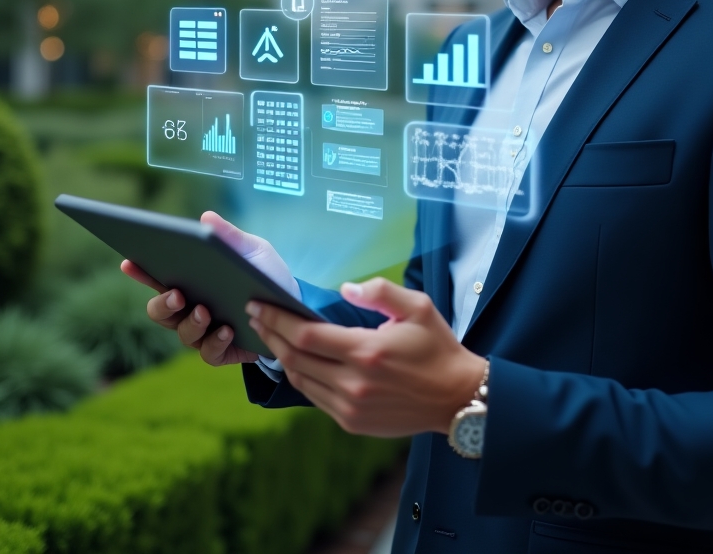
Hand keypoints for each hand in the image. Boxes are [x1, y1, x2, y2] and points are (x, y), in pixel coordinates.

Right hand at [121, 210, 293, 366]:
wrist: (294, 308)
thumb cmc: (266, 276)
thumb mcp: (253, 251)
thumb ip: (231, 237)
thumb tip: (206, 218)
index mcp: (193, 281)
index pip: (159, 277)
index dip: (141, 271)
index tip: (130, 261)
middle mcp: (190, 309)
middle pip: (159, 311)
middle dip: (163, 304)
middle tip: (177, 294)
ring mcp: (204, 333)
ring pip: (182, 333)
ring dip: (192, 323)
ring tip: (205, 311)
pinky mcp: (222, 351)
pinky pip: (209, 352)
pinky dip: (215, 341)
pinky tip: (227, 329)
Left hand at [246, 278, 486, 436]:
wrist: (456, 397)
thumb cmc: (437, 347)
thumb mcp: (418, 307)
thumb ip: (380, 292)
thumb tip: (344, 289)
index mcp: (367, 352)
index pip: (306, 335)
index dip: (277, 319)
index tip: (259, 304)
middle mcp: (353, 383)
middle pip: (294, 358)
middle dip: (270, 334)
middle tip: (256, 315)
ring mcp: (350, 407)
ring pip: (299, 380)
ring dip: (280, 356)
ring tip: (270, 335)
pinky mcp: (351, 423)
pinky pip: (314, 397)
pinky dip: (300, 376)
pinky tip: (296, 360)